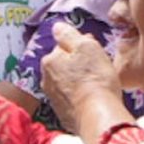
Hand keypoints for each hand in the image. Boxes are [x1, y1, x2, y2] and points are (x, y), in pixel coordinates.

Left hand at [38, 22, 124, 140]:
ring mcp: (53, 100)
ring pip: (67, 84)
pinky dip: (81, 99)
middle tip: (98, 70)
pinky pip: (72, 101)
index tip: (94, 54)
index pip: (64, 48)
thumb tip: (57, 27)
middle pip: (64, 67)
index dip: (81, 49)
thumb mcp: (86, 47)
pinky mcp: (63, 116)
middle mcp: (46, 81)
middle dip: (78, 67)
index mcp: (50, 61)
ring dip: (79, 83)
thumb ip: (69, 35)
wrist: (97, 116)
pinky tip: (93, 101)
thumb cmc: (95, 78)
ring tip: (97, 87)